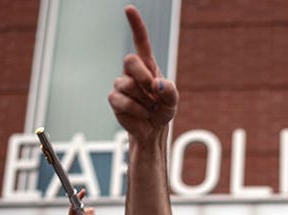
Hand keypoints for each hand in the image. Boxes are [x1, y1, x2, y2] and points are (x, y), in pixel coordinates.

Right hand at [109, 6, 178, 142]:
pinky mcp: (115, 99)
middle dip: (143, 76)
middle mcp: (132, 72)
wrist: (153, 129)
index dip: (136, 25)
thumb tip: (156, 84)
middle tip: (152, 91)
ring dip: (142, 100)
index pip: (141, 42)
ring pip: (125, 84)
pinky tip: (140, 114)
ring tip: (148, 108)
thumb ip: (170, 90)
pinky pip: (122, 100)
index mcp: (147, 66)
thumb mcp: (173, 100)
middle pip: (130, 60)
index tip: (129, 9)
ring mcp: (121, 85)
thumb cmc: (163, 109)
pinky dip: (135, 110)